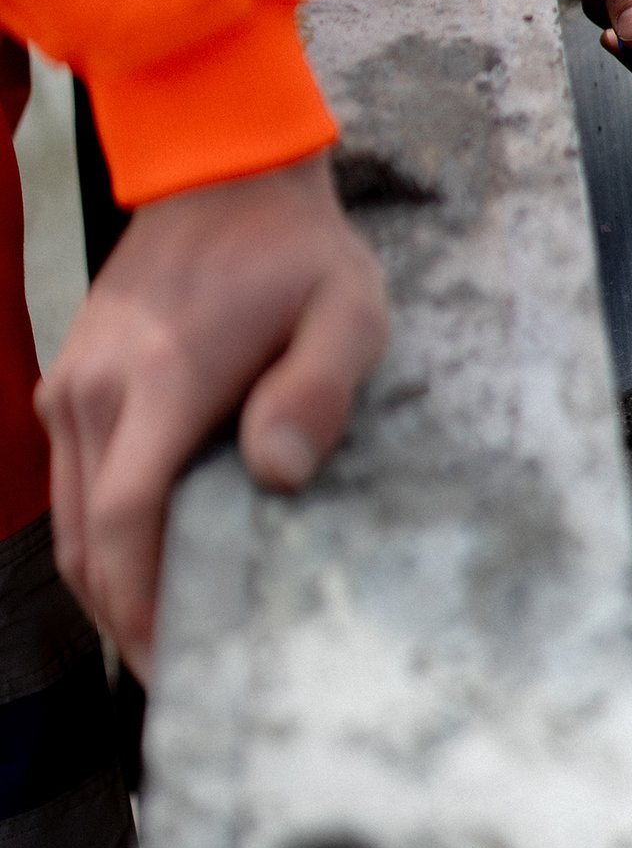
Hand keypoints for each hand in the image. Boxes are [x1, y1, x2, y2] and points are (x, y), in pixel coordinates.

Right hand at [35, 152, 386, 679]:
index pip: (130, 523)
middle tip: (187, 676)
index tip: (182, 666)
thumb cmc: (298, 250)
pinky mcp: (70, 379)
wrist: (222, 171)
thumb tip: (278, 475)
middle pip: (90, 543)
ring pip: (72, 521)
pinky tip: (150, 564)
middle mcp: (98, 392)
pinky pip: (73, 483)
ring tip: (170, 635)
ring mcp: (73, 385)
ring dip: (110, 585)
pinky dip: (101, 538)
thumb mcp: (346, 309)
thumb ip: (317, 389)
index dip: (146, 608)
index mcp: (162, 383)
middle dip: (127, 620)